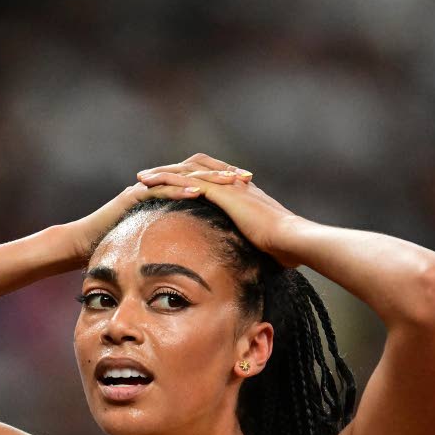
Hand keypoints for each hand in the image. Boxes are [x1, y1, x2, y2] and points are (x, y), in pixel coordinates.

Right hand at [62, 154, 252, 263]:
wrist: (82, 244)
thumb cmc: (117, 249)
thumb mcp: (154, 245)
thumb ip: (174, 243)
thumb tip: (199, 258)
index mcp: (168, 195)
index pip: (201, 184)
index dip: (225, 184)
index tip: (250, 188)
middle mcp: (158, 185)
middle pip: (196, 173)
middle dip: (223, 174)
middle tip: (248, 177)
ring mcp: (145, 188)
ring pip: (181, 176)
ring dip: (208, 178)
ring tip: (231, 180)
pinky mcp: (133, 196)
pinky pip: (161, 189)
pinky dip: (180, 189)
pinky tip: (199, 191)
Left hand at [137, 153, 303, 266]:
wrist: (293, 240)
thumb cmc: (286, 250)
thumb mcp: (267, 247)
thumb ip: (257, 248)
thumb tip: (256, 265)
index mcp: (245, 194)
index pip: (214, 180)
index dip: (194, 181)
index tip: (176, 186)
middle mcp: (235, 184)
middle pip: (197, 168)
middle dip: (173, 171)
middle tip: (151, 176)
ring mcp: (229, 186)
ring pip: (188, 171)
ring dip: (163, 172)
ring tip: (141, 177)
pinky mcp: (223, 193)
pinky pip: (187, 181)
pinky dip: (166, 179)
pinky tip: (148, 183)